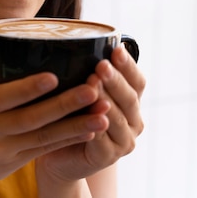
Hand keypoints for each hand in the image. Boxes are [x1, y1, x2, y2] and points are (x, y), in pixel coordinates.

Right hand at [0, 71, 111, 196]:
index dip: (28, 88)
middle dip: (63, 105)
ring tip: (103, 113)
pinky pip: (45, 149)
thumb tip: (33, 47)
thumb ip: (0, 78)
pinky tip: (91, 129)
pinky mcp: (15, 162)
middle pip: (29, 117)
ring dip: (76, 125)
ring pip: (43, 136)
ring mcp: (2, 149)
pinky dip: (69, 139)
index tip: (54, 76)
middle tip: (92, 90)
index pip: (2, 96)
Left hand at [35, 45, 145, 185]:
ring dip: (105, 101)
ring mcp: (123, 141)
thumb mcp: (78, 91)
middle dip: (115, 80)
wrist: (59, 156)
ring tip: (92, 86)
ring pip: (116, 118)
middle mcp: (133, 120)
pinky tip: (89, 116)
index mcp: (130, 101)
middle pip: (129, 97)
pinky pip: (102, 140)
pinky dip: (95, 127)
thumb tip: (73, 39)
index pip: (137, 80)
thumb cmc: (69, 117)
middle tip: (101, 65)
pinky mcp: (107, 157)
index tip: (116, 48)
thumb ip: (84, 72)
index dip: (128, 65)